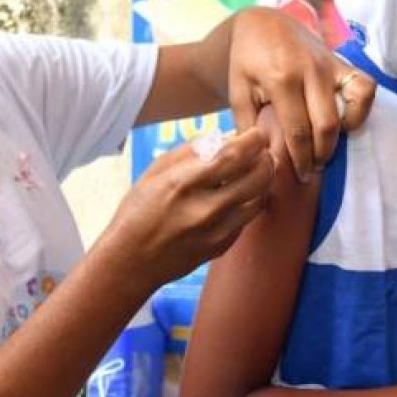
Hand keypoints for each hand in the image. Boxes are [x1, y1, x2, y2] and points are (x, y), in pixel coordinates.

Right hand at [96, 128, 273, 290]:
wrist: (130, 262)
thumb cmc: (137, 213)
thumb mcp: (154, 172)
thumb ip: (190, 152)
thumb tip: (223, 136)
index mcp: (183, 184)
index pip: (234, 155)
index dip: (253, 140)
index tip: (256, 134)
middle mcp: (204, 209)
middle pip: (257, 177)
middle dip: (266, 158)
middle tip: (262, 150)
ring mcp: (216, 231)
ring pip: (260, 199)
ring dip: (264, 180)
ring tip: (256, 169)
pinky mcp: (222, 246)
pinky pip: (247, 218)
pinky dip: (250, 201)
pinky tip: (240, 193)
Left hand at [227, 9, 374, 180]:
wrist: (262, 24)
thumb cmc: (247, 62)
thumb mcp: (238, 92)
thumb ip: (248, 126)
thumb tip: (260, 161)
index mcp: (280, 78)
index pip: (297, 131)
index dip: (301, 159)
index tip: (301, 175)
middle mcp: (310, 70)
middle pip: (326, 125)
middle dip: (321, 154)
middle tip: (312, 169)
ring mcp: (330, 63)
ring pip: (350, 108)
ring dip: (341, 136)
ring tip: (325, 149)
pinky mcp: (342, 61)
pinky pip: (364, 87)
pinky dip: (360, 109)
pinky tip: (343, 121)